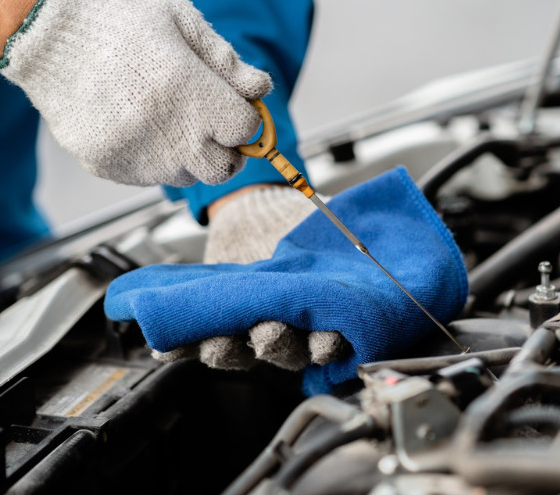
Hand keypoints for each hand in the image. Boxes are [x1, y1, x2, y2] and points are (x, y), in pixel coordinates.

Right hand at [0, 0, 269, 186]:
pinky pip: (148, 176)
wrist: (41, 26)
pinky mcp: (106, 165)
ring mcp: (134, 154)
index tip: (236, 107)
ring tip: (170, 119)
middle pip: (222, 169)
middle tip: (214, 126)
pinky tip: (140, 124)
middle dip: (227, 149)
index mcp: (190, 92)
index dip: (246, 118)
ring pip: (186, 176)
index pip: (245, 130)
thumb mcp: (181, 19)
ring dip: (190, 155)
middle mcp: (166, 132)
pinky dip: (155, 158)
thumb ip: (226, 61)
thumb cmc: (114, 15)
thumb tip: (259, 89)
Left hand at [105, 168, 468, 393]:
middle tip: (269, 334)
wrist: (259, 206)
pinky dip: (181, 343)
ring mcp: (249, 326)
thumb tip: (391, 248)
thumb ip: (352, 243)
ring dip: (228, 350)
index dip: (331, 348)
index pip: (333, 345)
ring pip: (242, 351)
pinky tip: (168, 342)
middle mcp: (288, 329)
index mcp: (323, 315)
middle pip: (286, 353)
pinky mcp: (215, 318)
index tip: (329, 342)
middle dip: (278, 346)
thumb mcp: (330, 230)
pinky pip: (197, 338)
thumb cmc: (302, 220)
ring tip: (215, 342)